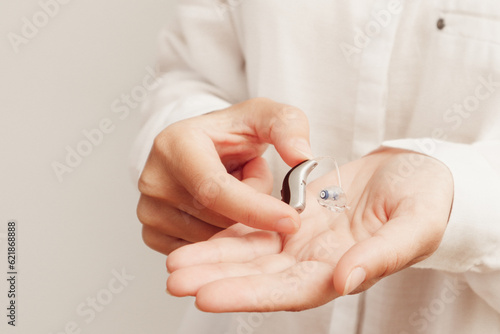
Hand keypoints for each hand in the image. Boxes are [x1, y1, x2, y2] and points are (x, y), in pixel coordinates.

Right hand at [137, 98, 312, 254]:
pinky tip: (217, 208)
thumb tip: (302, 157)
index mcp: (176, 145)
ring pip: (214, 239)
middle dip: (252, 206)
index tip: (291, 221)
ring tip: (231, 187)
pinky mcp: (153, 233)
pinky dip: (220, 235)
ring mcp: (149, 209)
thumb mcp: (265, 116)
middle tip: (250, 174)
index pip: (215, 190)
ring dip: (237, 221)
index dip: (256, 209)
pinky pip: (202, 251)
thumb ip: (289, 126)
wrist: (203, 145)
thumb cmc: (232, 132)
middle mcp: (155, 179)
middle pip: (220, 218)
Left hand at [166, 148, 453, 311]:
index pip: (289, 290)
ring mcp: (304, 239)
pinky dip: (230, 233)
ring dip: (214, 258)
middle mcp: (318, 261)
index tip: (206, 296)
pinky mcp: (297, 216)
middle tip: (174, 279)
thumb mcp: (416, 224)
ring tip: (175, 264)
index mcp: (345, 269)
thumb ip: (381, 255)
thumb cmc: (426, 198)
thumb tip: (344, 282)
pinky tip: (200, 235)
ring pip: (252, 253)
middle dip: (216, 279)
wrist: (418, 172)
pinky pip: (258, 227)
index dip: (248, 295)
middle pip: (260, 277)